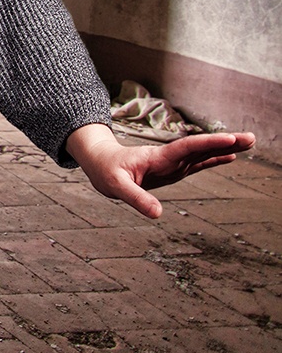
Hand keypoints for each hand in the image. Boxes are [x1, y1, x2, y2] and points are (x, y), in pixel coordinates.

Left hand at [66, 123, 255, 218]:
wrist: (100, 163)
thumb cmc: (106, 171)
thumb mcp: (117, 186)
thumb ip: (136, 199)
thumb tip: (157, 214)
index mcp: (158, 157)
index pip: (187, 148)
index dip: (208, 144)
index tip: (230, 140)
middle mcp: (169, 158)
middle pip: (202, 148)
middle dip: (226, 142)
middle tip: (251, 138)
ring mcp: (173, 163)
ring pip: (203, 154)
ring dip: (224, 148)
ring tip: (249, 142)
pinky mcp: (173, 170)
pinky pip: (197, 163)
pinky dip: (213, 159)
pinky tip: (230, 156)